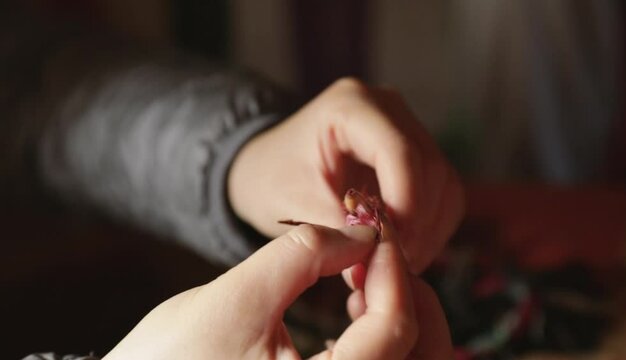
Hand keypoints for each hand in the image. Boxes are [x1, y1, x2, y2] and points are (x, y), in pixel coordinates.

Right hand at [102, 224, 452, 359]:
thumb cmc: (168, 359)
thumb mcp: (235, 298)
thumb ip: (302, 254)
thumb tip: (359, 232)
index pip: (394, 329)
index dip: (391, 268)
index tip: (373, 229)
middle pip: (424, 354)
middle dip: (408, 294)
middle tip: (377, 252)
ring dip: (401, 315)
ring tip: (365, 275)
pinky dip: (384, 336)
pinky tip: (355, 306)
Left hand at [228, 78, 463, 272]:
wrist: (270, 166)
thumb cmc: (272, 176)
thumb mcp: (292, 202)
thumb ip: (335, 232)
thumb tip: (372, 268)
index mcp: (351, 106)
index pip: (399, 153)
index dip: (405, 204)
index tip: (393, 248)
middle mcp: (388, 108)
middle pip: (430, 168)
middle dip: (417, 223)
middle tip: (394, 265)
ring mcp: (405, 128)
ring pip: (444, 182)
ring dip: (429, 229)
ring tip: (398, 262)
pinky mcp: (415, 153)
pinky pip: (442, 191)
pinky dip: (431, 225)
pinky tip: (405, 249)